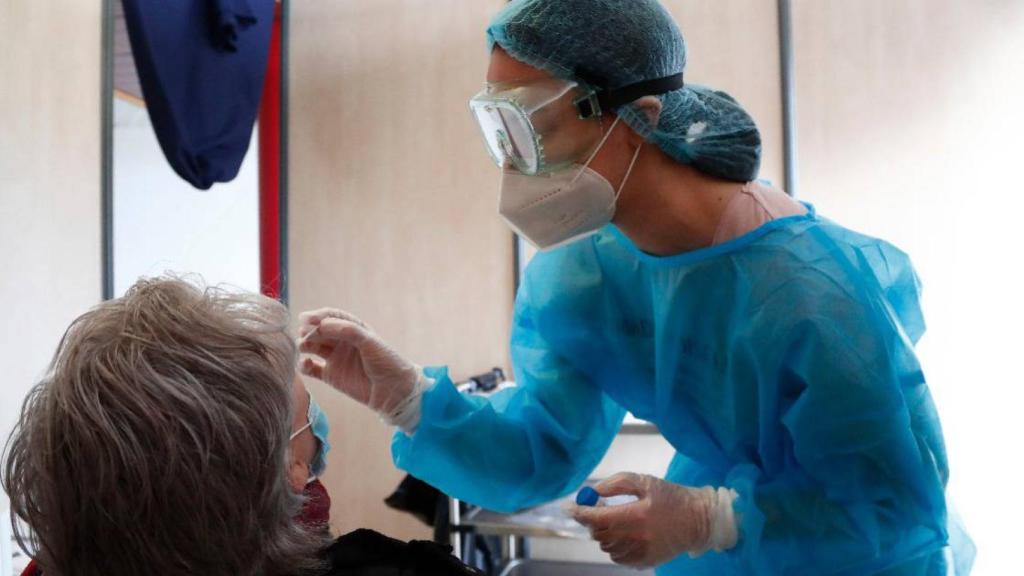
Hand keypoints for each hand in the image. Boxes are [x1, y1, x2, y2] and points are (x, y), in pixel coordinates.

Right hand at [297, 308, 418, 417]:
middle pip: (318, 331)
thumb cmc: (386, 361)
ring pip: (312, 347)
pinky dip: (304, 365)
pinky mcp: (330, 376)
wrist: (394, 391)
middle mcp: (342, 342)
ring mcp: (335, 358)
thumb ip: (347, 330)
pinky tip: (305, 364)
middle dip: (309, 330)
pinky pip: (311, 368)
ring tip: (303, 347)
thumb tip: (321, 324)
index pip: (331, 317)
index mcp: (353, 329)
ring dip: (304, 345)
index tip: (306, 319)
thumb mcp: (369, 341)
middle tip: (304, 334)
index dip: (317, 316)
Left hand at [571, 473, 737, 566]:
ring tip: (617, 523)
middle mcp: (637, 537)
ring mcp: (642, 552)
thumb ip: (617, 484)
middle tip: (598, 512)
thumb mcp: (645, 482)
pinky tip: (625, 536)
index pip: (598, 518)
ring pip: (607, 547)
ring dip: (604, 535)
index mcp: (637, 514)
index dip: (581, 513)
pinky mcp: (646, 562)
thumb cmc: (671, 497)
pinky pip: (618, 558)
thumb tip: (592, 492)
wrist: (699, 520)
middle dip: (594, 522)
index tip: (571, 508)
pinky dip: (615, 547)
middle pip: (600, 534)